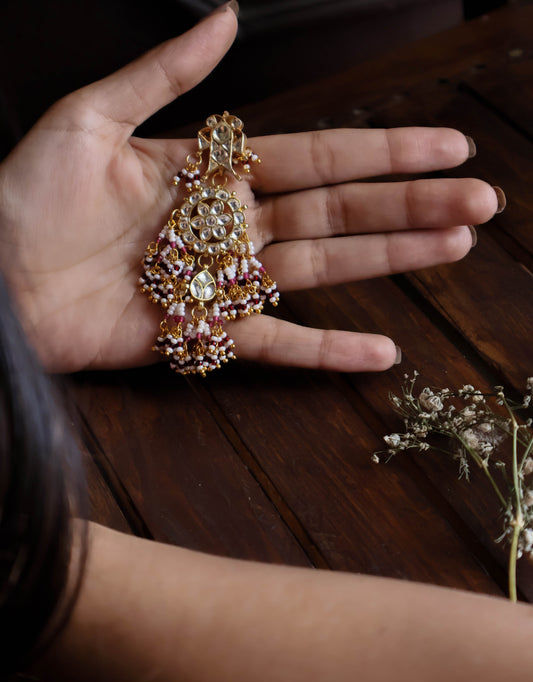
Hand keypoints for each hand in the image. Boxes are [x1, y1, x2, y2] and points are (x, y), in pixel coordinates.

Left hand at [0, 7, 498, 373]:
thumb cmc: (25, 196)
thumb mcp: (90, 117)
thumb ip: (165, 76)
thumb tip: (226, 14)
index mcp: (210, 171)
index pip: (314, 156)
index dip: (380, 150)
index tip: (444, 145)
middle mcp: (228, 226)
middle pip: (335, 213)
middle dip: (408, 205)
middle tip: (480, 201)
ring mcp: (220, 282)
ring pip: (319, 270)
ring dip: (388, 261)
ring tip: (453, 248)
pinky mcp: (199, 334)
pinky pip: (272, 344)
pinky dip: (323, 351)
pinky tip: (378, 351)